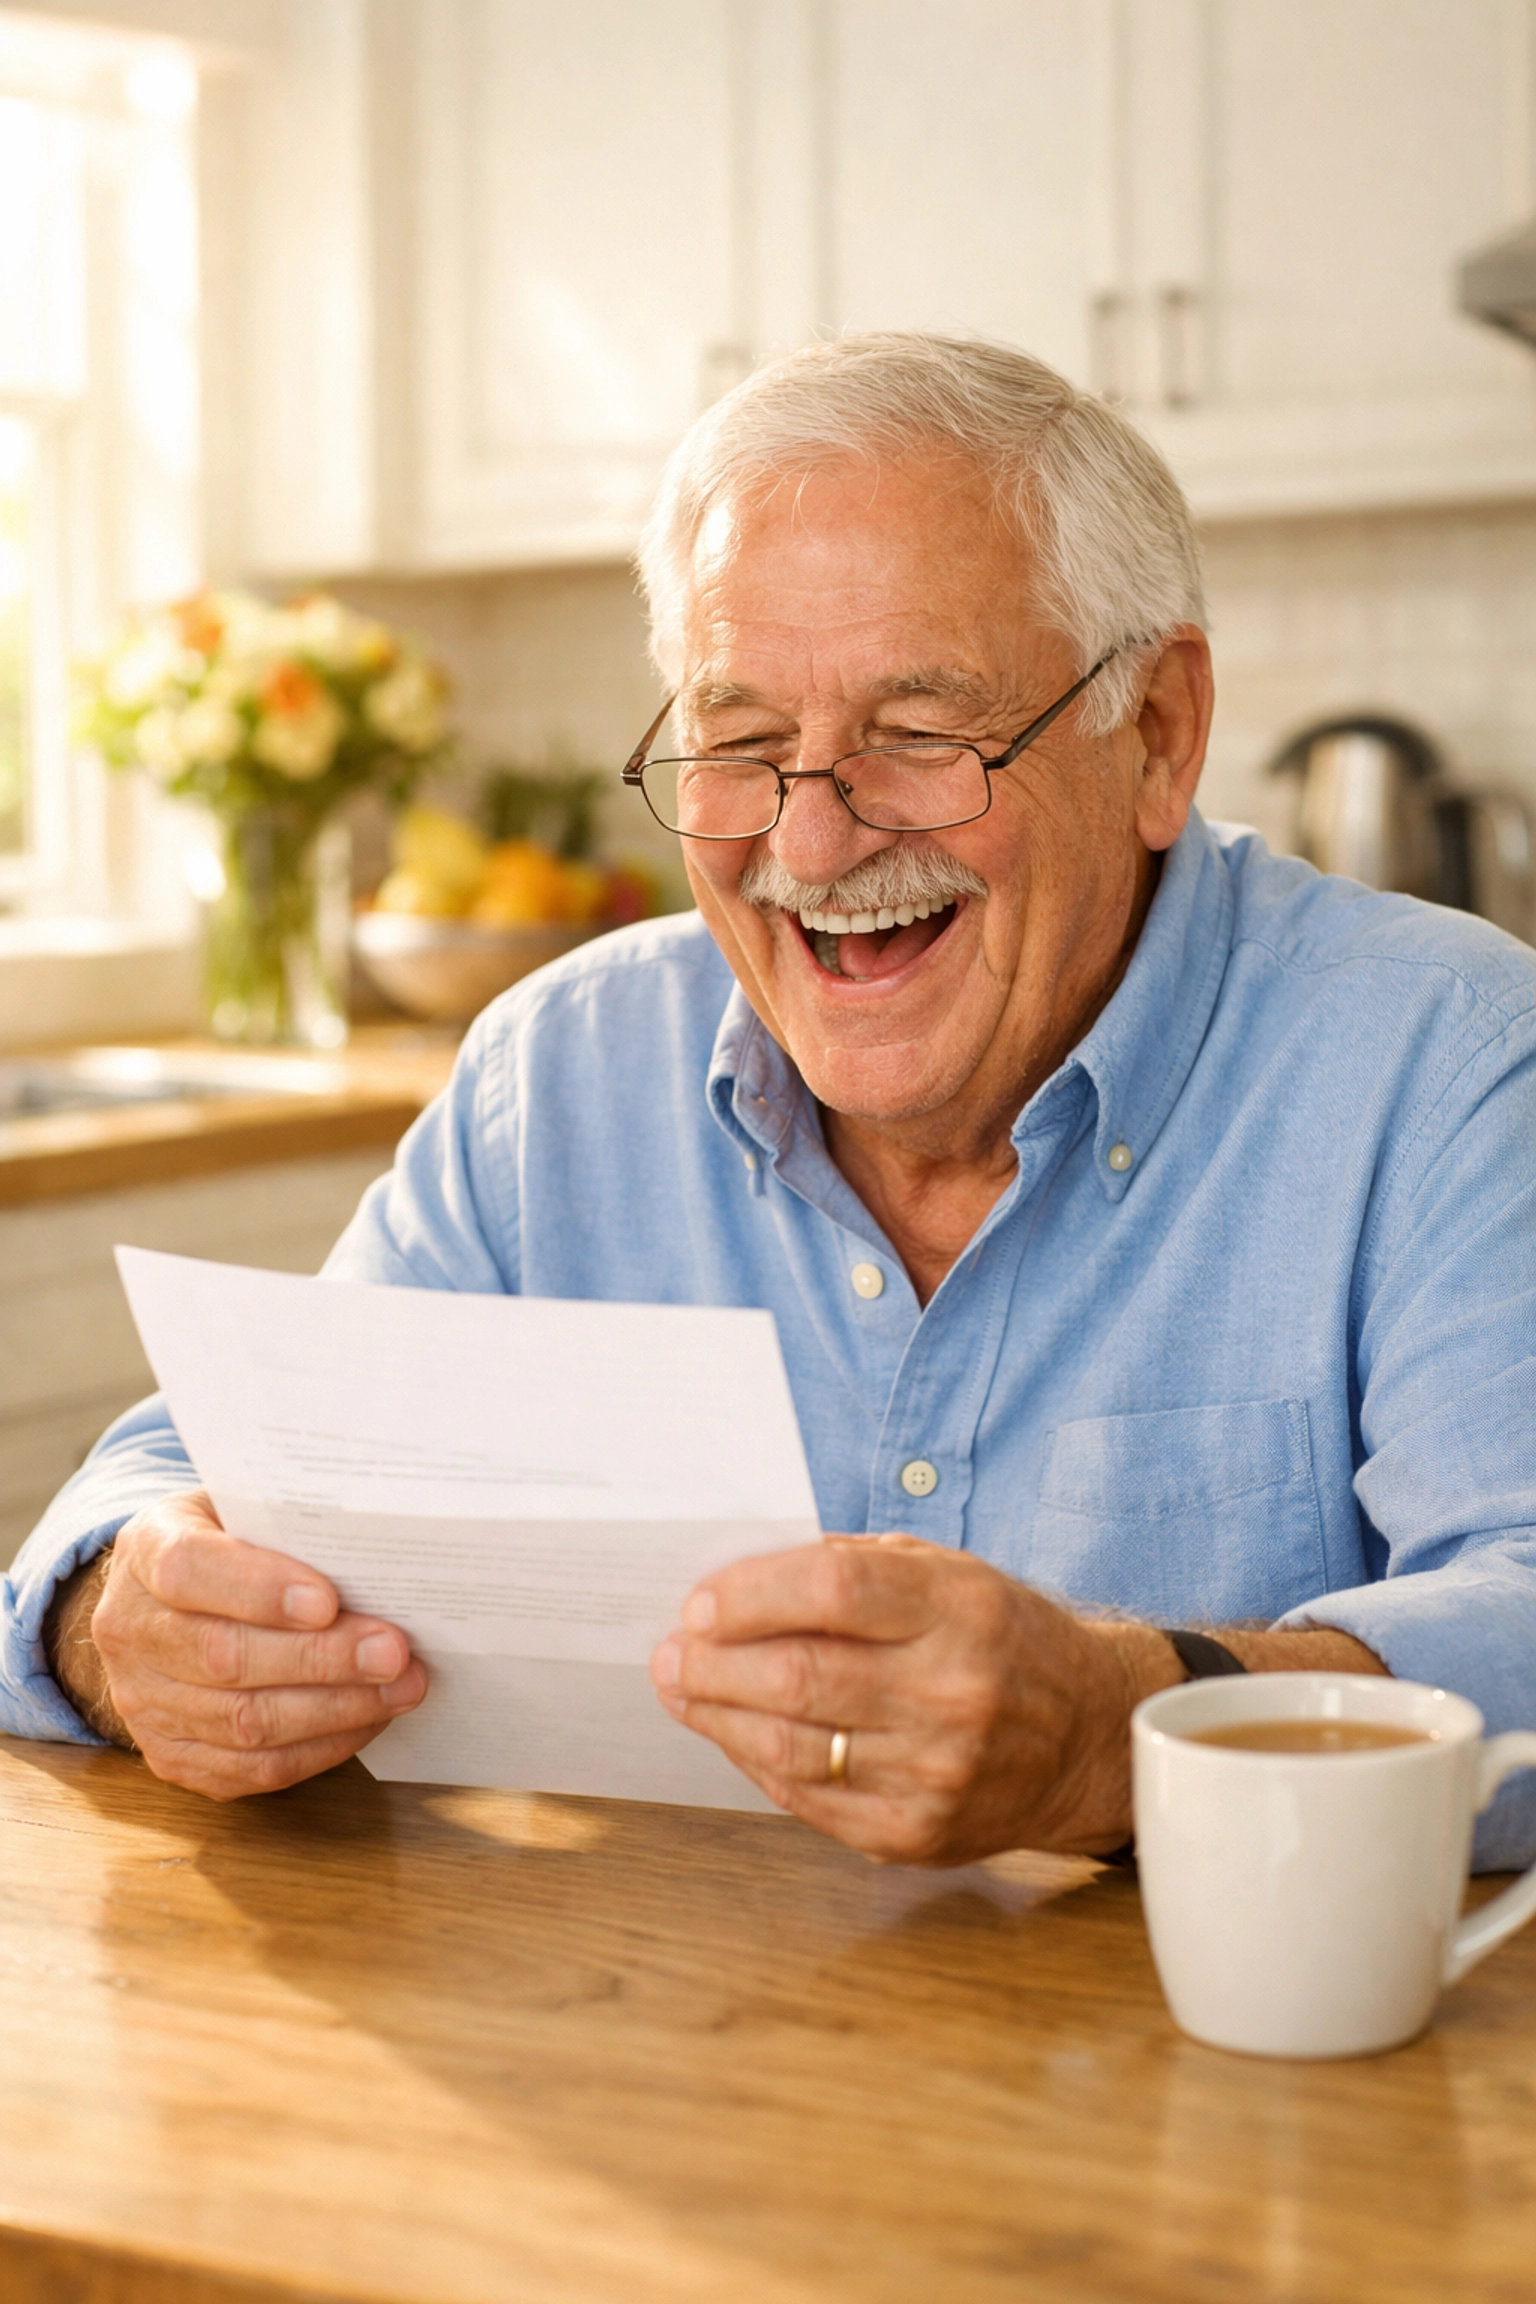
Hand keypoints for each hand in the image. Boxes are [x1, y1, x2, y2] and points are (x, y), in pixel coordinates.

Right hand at [48, 1491, 426, 1799]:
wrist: (166, 1603)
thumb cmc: (228, 1544)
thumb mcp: (243, 1510)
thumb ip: (291, 1528)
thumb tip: (378, 1558)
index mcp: (145, 1551)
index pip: (189, 1569)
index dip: (258, 1588)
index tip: (328, 1601)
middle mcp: (131, 1631)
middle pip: (224, 1656)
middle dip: (321, 1658)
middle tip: (393, 1651)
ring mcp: (142, 1702)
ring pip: (243, 1722)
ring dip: (335, 1709)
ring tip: (401, 1687)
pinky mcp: (171, 1756)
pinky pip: (252, 1768)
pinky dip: (320, 1747)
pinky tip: (368, 1719)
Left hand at [649, 1534, 1177, 1864]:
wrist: (1086, 1738)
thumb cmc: (1002, 1639)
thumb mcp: (949, 1572)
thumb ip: (856, 1569)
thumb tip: (741, 1584)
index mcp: (961, 1609)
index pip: (832, 1592)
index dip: (750, 1595)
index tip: (701, 1602)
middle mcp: (953, 1690)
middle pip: (798, 1674)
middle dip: (711, 1663)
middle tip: (671, 1652)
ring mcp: (936, 1770)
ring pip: (790, 1744)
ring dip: (717, 1714)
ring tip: (683, 1691)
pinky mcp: (917, 1832)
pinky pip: (807, 1798)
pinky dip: (756, 1763)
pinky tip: (734, 1734)